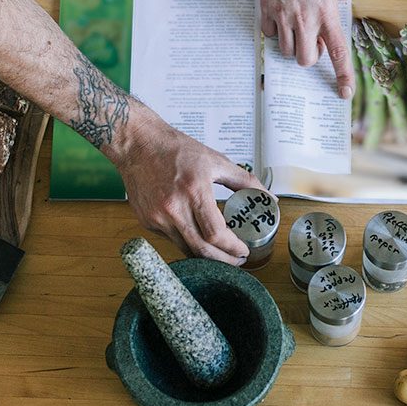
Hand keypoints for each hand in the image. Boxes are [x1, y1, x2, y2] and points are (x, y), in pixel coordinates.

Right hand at [112, 110, 265, 263]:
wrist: (138, 144)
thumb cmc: (176, 149)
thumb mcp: (215, 160)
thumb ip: (244, 180)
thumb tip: (268, 197)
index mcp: (194, 191)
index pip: (216, 234)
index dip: (233, 248)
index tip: (244, 251)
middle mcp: (173, 208)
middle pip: (202, 250)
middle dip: (224, 260)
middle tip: (237, 260)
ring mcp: (157, 218)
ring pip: (186, 249)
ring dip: (205, 255)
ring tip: (220, 252)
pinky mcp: (147, 221)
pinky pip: (172, 239)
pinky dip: (187, 240)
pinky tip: (196, 233)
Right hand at [253, 0, 357, 96]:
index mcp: (326, 11)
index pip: (337, 51)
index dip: (343, 76)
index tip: (344, 93)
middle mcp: (305, 18)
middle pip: (305, 59)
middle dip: (309, 56)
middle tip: (311, 41)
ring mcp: (283, 15)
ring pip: (286, 50)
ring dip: (292, 44)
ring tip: (296, 27)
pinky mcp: (266, 9)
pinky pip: (269, 34)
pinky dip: (275, 31)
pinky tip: (280, 16)